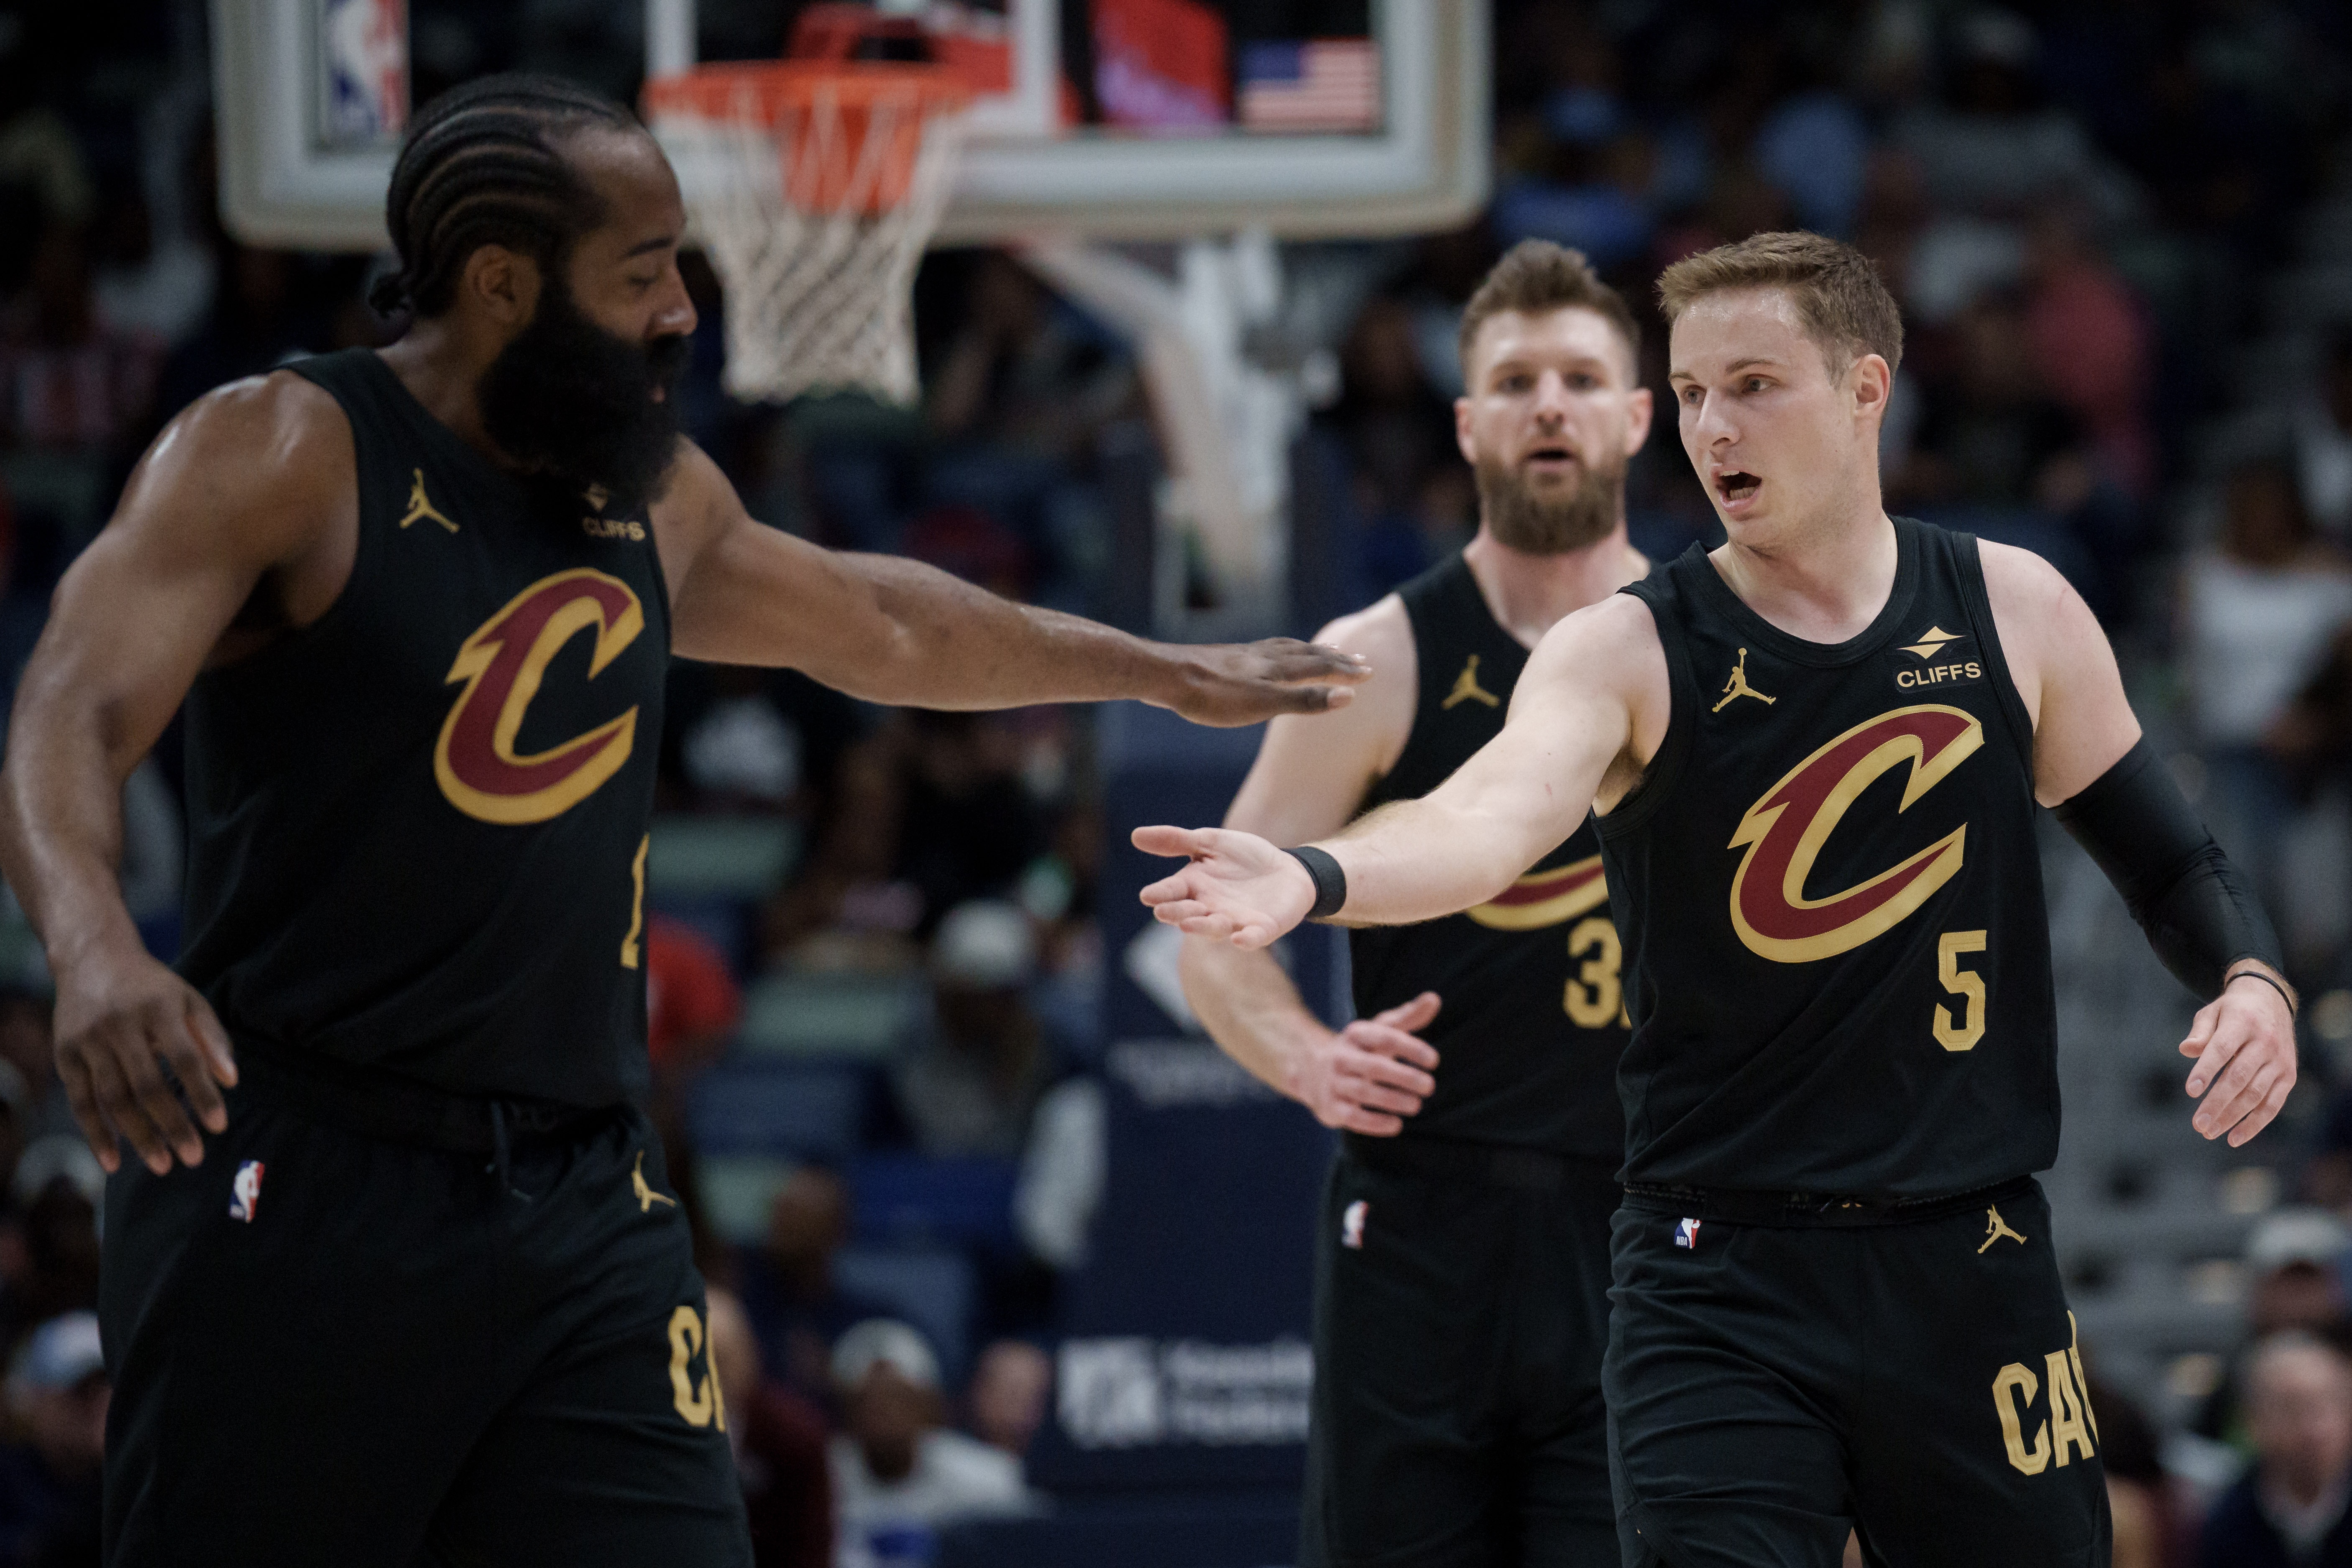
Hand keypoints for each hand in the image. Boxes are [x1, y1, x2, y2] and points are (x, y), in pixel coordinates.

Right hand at [52, 942, 236, 1174]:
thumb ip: (212, 1038)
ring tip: (163, 1165)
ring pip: (113, 1098)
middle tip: (194, 1157)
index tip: (220, 1125)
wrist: (92, 958)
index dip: (202, 1094)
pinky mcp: (65, 1054)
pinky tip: (114, 1162)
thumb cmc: (152, 987)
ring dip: (138, 1136)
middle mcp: (119, 1024)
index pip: (185, 1059)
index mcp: (158, 1008)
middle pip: (147, 1085)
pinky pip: (80, 1102)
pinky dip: (96, 1134)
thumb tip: (232, 1081)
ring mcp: (88, 1040)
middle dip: (172, 1124)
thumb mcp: (188, 1000)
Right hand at [1134, 825, 1315, 947]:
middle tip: (1163, 911)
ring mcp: (1236, 921)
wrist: (1288, 869)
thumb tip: (1134, 835)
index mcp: (1195, 886)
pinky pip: (1253, 937)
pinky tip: (1239, 939)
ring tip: (1188, 924)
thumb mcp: (1210, 842)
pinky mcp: (1263, 929)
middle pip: (1188, 914)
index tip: (1147, 895)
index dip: (1160, 894)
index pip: (1172, 891)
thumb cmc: (1244, 857)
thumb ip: (1176, 841)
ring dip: (1202, 927)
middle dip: (1176, 913)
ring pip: (1215, 928)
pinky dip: (1246, 940)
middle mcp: (1210, 908)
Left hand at [1156, 640, 1368, 726]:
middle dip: (1335, 658)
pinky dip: (1280, 651)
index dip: (1345, 670)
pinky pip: (1264, 650)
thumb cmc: (1213, 697)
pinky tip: (1268, 658)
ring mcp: (1244, 656)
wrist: (1165, 676)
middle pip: (1307, 653)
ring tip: (1323, 650)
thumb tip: (1350, 696)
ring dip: (1310, 650)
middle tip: (1357, 659)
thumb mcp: (1264, 704)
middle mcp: (1264, 656)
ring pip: (1286, 648)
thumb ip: (1306, 701)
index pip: (1321, 665)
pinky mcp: (1225, 659)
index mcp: (1277, 668)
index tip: (1369, 671)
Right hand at [1289, 993, 1442, 1135]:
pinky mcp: (1331, 1107)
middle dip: (1404, 1077)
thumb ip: (1408, 1017)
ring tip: (1417, 1105)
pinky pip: (1352, 1117)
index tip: (1434, 1060)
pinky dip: (1375, 1123)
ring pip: (1364, 1092)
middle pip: (1375, 1066)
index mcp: (1356, 1034)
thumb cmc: (1360, 1049)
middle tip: (1430, 1086)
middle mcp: (1342, 1057)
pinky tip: (1396, 1125)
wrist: (1310, 1071)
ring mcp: (1334, 1083)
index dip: (1410, 1048)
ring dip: (1393, 1100)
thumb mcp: (1379, 1030)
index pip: (1385, 1037)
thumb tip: (1435, 998)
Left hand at [2180, 967, 2297, 1147]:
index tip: (2190, 1090)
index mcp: (2242, 1022)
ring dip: (2232, 1117)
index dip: (2207, 1069)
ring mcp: (2280, 1061)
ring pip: (2256, 1094)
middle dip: (2217, 1103)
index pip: (2222, 1049)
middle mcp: (2265, 1042)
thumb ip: (2200, 1031)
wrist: (2272, 1001)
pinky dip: (2255, 1123)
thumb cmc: (2232, 1011)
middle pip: (2239, 1078)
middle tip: (2198, 1124)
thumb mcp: (2212, 1011)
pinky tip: (2235, 1137)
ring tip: (2208, 1132)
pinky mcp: (2289, 1076)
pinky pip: (2273, 1104)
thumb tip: (2186, 1050)